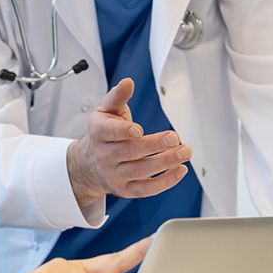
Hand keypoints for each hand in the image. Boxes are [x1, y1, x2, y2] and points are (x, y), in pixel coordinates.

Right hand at [66, 78, 191, 206]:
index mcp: (98, 133)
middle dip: (154, 145)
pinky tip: (180, 169)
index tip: (140, 129)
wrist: (88, 165)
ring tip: (185, 152)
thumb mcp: (105, 111)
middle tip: (175, 137)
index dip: (124, 131)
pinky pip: (146, 189)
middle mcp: (104, 155)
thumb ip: (118, 96)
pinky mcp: (125, 190)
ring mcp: (114, 174)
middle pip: (130, 151)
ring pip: (141, 170)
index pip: (109, 132)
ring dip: (166, 162)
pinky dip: (165, 182)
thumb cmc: (103, 133)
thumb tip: (128, 82)